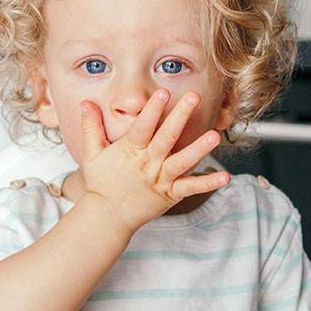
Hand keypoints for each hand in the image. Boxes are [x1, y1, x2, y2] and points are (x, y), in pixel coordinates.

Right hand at [79, 89, 229, 232]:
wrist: (107, 217)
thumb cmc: (102, 184)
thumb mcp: (92, 154)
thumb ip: (91, 127)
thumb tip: (86, 103)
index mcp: (131, 151)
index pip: (143, 127)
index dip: (153, 110)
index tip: (163, 93)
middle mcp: (148, 163)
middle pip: (166, 137)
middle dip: (180, 117)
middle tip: (194, 98)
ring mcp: (161, 179)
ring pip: (182, 162)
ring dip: (199, 149)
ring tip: (214, 136)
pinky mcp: (170, 194)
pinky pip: (191, 188)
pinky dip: (207, 183)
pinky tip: (225, 176)